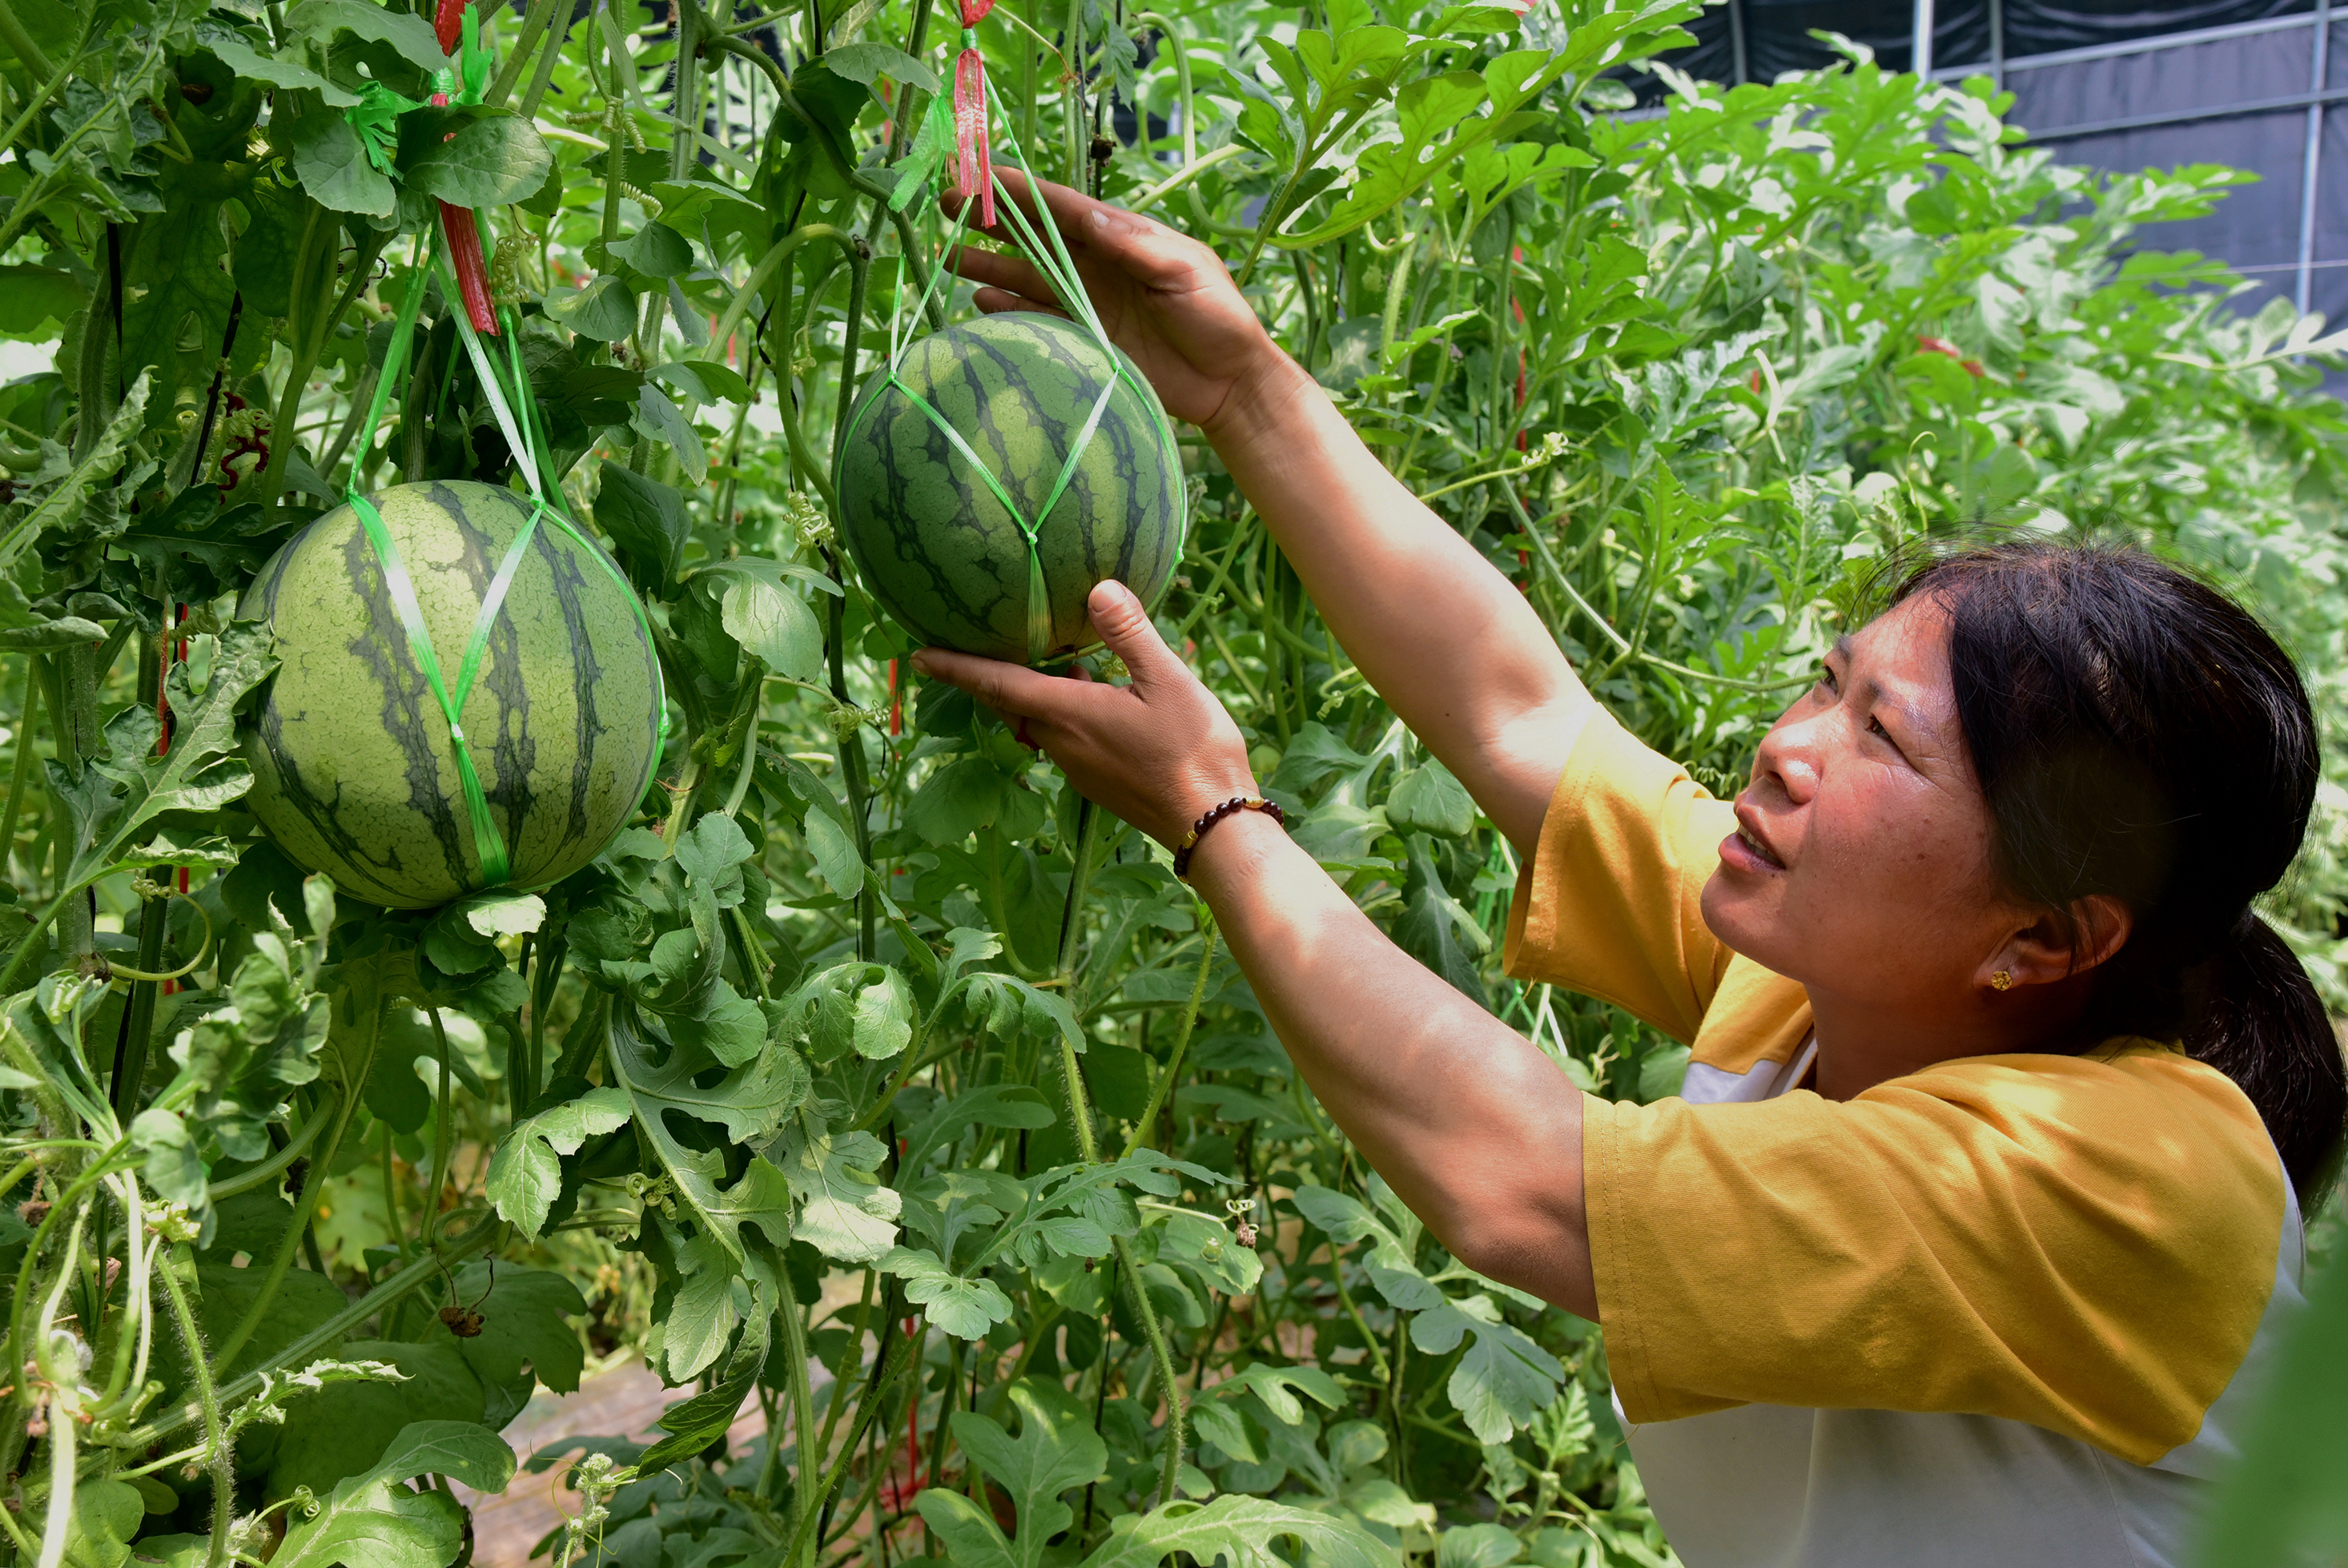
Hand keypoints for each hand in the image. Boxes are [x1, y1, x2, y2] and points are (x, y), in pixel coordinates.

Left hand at [909, 580, 1254, 846]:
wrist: (1212, 826)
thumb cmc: (1192, 752)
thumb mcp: (1168, 681)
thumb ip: (1129, 633)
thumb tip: (1097, 587)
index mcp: (1068, 715)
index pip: (997, 685)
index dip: (956, 668)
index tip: (918, 656)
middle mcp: (1062, 743)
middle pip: (1012, 704)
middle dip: (987, 677)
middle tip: (969, 645)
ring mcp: (1079, 767)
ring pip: (1040, 721)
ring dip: (1031, 693)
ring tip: (1042, 659)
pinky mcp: (1098, 781)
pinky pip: (1064, 737)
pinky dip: (1062, 709)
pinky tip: (1093, 692)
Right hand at [945, 172, 1293, 438]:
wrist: (1228, 381)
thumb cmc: (1217, 316)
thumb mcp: (1185, 271)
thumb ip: (1138, 246)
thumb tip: (1090, 218)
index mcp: (1121, 237)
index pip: (1061, 207)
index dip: (1019, 190)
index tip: (979, 174)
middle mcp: (1096, 264)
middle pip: (1034, 236)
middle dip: (991, 219)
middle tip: (948, 205)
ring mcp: (1087, 302)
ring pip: (1027, 276)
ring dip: (988, 264)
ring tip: (948, 256)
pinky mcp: (1084, 339)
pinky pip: (1036, 319)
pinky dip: (1008, 310)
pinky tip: (980, 302)